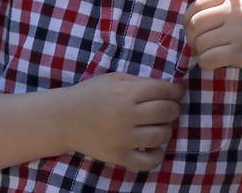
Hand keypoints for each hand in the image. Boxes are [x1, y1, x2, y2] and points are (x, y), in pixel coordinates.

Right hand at [61, 72, 183, 170]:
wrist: (65, 118)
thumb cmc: (91, 94)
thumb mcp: (114, 79)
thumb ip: (139, 82)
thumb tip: (169, 88)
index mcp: (125, 93)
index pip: (162, 91)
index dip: (175, 90)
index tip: (177, 92)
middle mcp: (126, 115)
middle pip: (166, 112)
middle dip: (173, 108)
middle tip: (169, 107)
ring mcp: (124, 139)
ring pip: (162, 135)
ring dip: (166, 129)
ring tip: (158, 125)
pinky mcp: (120, 157)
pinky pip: (149, 161)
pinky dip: (158, 154)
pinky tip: (154, 146)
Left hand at [184, 0, 241, 79]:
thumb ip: (228, 5)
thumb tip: (196, 16)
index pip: (198, 5)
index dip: (189, 19)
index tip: (192, 29)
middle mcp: (235, 11)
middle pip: (195, 23)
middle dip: (191, 36)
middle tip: (197, 45)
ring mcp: (239, 32)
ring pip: (201, 42)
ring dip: (199, 52)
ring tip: (207, 55)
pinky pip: (210, 58)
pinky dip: (205, 63)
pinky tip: (212, 64)